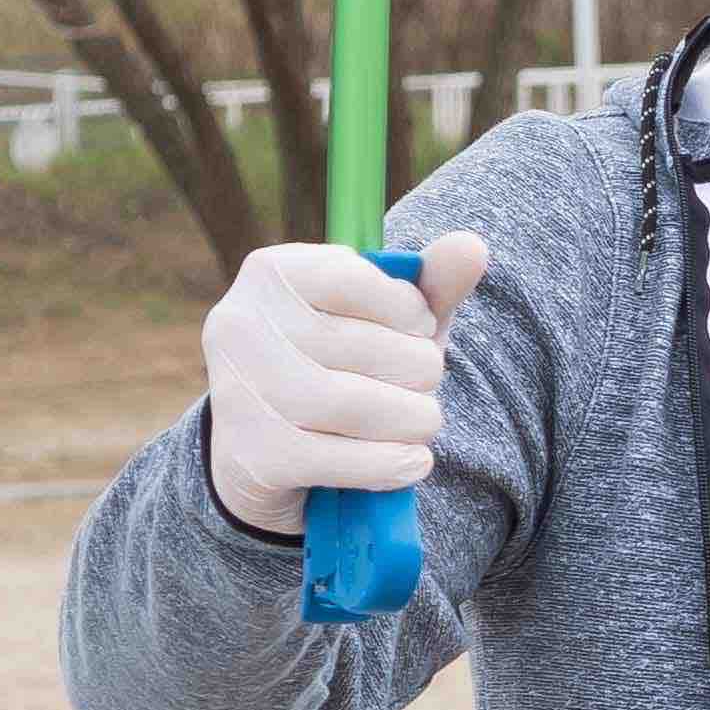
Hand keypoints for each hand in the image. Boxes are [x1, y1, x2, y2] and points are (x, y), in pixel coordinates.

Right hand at [203, 230, 480, 539]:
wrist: (273, 458)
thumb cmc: (342, 370)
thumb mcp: (388, 323)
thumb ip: (430, 287)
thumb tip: (473, 246)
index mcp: (270, 272)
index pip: (351, 278)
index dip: (405, 309)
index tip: (419, 330)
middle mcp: (238, 324)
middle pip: (358, 345)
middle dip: (417, 369)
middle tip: (425, 385)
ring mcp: (236, 391)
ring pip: (348, 403)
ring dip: (411, 418)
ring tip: (424, 422)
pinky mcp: (250, 456)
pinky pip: (335, 459)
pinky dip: (388, 464)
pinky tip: (411, 461)